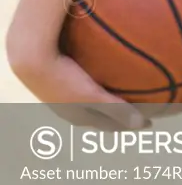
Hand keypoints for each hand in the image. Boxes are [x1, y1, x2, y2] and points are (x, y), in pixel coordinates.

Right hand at [9, 48, 150, 130]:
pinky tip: (106, 67)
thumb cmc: (63, 79)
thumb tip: (142, 125)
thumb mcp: (92, 96)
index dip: (129, 125)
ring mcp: (63, 94)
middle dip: (120, 113)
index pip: (109, 126)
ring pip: (92, 99)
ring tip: (124, 89)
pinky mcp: (60, 77)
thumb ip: (116, 109)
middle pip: (101, 114)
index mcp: (80, 116)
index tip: (148, 123)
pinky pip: (86, 81)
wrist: (31, 58)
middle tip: (139, 108)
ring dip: (108, 97)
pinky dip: (99, 81)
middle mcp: (71, 108)